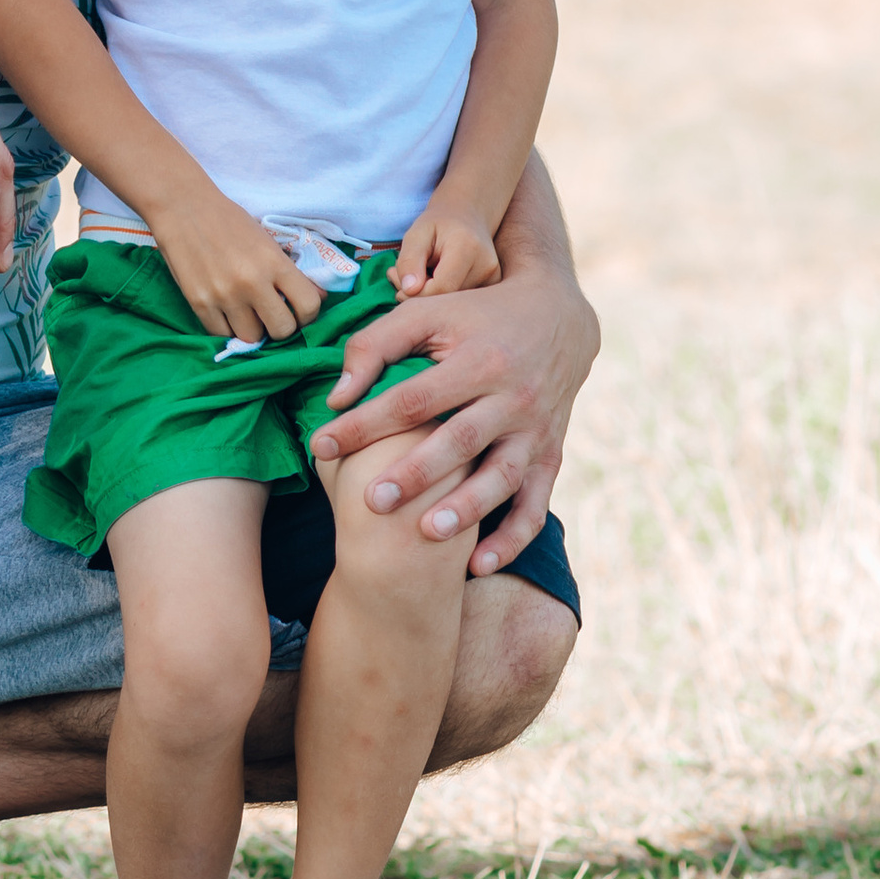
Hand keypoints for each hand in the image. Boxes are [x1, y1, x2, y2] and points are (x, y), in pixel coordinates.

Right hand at [149, 189, 323, 342]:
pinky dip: (227, 328)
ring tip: (247, 313)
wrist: (183, 207)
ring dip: (253, 329)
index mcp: (274, 263)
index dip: (308, 314)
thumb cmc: (229, 220)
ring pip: (252, 338)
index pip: (308, 306)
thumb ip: (292, 270)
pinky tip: (227, 312)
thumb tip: (320, 296)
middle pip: (281, 330)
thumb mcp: (267, 240)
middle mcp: (252, 283)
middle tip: (272, 315)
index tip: (299, 311)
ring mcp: (224, 296)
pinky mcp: (199, 304)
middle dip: (280, 326)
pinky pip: (222, 334)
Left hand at [311, 181, 596, 570]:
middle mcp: (513, 396)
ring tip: (427, 533)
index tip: (322, 446)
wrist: (557, 317)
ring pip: (503, 477)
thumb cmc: (473, 316)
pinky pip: (536, 504)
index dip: (366, 423)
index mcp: (478, 360)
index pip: (414, 398)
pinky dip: (512, 539)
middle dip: (416, 473)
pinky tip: (478, 565)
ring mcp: (536, 430)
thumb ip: (374, 346)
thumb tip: (336, 397)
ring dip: (467, 509)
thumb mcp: (426, 313)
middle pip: (461, 441)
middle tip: (372, 501)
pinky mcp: (550, 455)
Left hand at [391, 201, 500, 300]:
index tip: (397, 277)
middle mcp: (487, 266)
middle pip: (447, 298)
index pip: (441, 288)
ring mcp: (494, 279)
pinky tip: (436, 278)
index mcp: (468, 248)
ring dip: (429, 295)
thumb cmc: (438, 225)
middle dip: (418, 294)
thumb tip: (408, 290)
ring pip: (452, 303)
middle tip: (398, 276)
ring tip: (420, 273)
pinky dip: (442, 295)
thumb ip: (409, 260)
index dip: (414, 292)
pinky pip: (460, 301)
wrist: (467, 217)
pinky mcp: (493, 286)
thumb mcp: (416, 234)